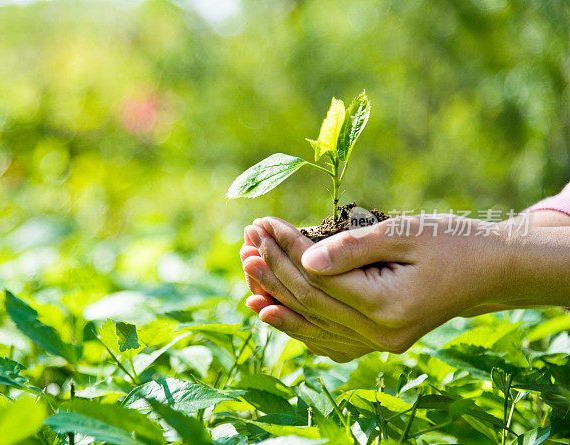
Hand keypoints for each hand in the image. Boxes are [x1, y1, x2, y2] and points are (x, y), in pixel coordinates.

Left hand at [244, 214, 512, 354]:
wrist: (491, 270)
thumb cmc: (451, 241)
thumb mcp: (405, 233)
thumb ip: (353, 248)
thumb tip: (305, 259)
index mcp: (388, 306)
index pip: (319, 279)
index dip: (287, 250)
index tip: (263, 224)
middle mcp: (381, 334)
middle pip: (310, 302)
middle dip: (274, 269)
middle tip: (245, 241)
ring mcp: (379, 344)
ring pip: (313, 324)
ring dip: (276, 296)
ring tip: (246, 271)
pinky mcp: (378, 341)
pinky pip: (327, 339)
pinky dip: (297, 324)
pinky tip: (269, 312)